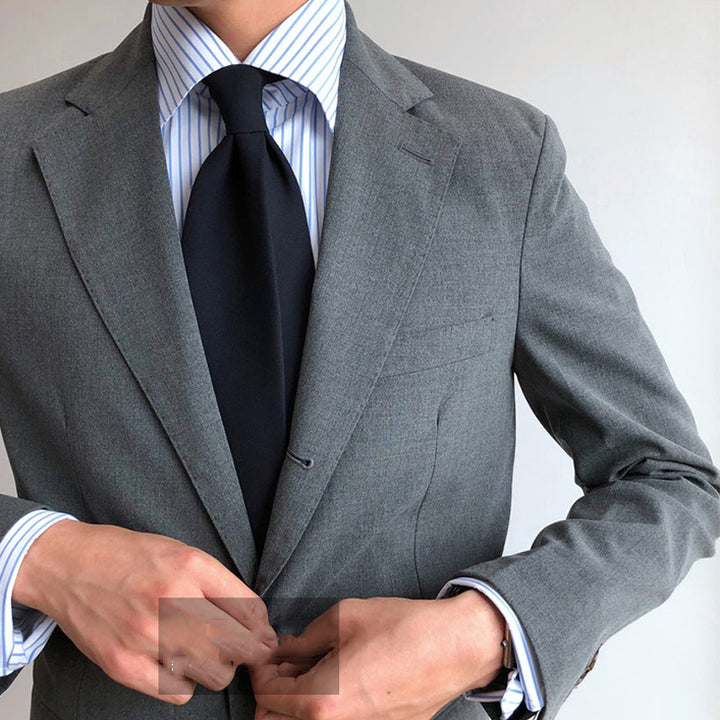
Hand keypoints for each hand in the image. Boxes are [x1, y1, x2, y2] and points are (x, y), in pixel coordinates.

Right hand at [12, 519, 277, 704]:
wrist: (67, 566)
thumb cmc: (130, 556)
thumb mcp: (181, 552)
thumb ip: (219, 584)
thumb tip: (255, 621)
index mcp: (190, 566)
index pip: (250, 609)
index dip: (263, 628)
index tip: (263, 634)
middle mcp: (171, 600)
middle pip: (238, 647)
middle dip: (249, 652)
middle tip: (242, 648)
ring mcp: (145, 636)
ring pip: (214, 674)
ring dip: (219, 668)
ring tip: (207, 654)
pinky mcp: (123, 665)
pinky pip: (178, 692)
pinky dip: (186, 683)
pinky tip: (177, 664)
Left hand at [249, 590, 505, 719]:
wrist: (454, 648)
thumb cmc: (401, 629)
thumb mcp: (343, 617)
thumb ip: (305, 638)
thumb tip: (287, 649)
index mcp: (320, 701)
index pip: (266, 698)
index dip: (262, 673)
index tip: (270, 656)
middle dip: (275, 694)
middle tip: (288, 664)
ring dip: (300, 704)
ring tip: (315, 669)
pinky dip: (328, 709)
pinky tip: (341, 680)